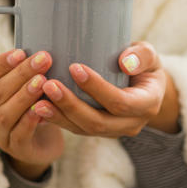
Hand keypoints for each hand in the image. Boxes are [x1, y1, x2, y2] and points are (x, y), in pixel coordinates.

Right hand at [0, 48, 64, 175]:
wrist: (41, 140)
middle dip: (21, 74)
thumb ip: (17, 67)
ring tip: (44, 82)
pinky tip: (43, 108)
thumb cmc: (28, 103)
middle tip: (44, 59)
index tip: (20, 52)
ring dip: (25, 95)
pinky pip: (19, 134)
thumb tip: (25, 49)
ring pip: (6, 114)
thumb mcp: (20, 83)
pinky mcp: (16, 148)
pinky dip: (30, 120)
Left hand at [32, 41, 179, 136]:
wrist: (144, 86)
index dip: (97, 88)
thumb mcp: (149, 55)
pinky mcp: (98, 131)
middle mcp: (131, 124)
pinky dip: (57, 119)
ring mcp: (113, 131)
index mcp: (147, 105)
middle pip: (98, 122)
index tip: (75, 67)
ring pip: (83, 130)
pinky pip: (76, 129)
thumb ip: (142, 56)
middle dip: (71, 105)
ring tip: (37, 100)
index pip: (120, 102)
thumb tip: (125, 61)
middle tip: (48, 84)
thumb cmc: (143, 64)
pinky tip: (38, 107)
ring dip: (59, 116)